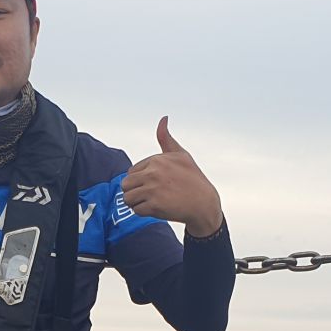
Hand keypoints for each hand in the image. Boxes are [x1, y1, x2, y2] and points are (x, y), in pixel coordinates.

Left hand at [119, 117, 223, 237]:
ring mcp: (153, 189)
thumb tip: (163, 118)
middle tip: (150, 195)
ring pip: (127, 198)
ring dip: (137, 202)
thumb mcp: (181, 155)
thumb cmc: (193, 179)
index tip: (156, 184)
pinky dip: (144, 212)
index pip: (132, 172)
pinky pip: (136, 210)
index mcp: (157, 160)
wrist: (204, 204)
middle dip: (135, 191)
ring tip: (151, 202)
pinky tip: (157, 209)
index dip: (141, 180)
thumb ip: (166, 138)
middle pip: (126, 184)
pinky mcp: (154, 206)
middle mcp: (153, 173)